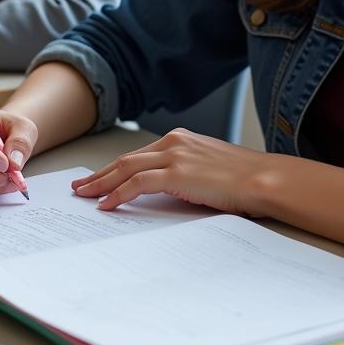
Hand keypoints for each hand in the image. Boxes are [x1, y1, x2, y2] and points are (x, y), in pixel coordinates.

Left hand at [72, 128, 274, 215]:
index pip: (138, 155)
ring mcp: (174, 156)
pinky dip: (118, 193)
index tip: (98, 178)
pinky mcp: (176, 173)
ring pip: (125, 169)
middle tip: (80, 187)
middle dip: (99, 174)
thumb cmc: (242, 178)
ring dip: (101, 183)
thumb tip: (164, 189)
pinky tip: (107, 205)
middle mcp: (173, 142)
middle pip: (125, 160)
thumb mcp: (207, 168)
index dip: (114, 168)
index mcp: (179, 139)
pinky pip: (137, 184)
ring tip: (85, 196)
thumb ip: (184, 171)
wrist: (263, 178)